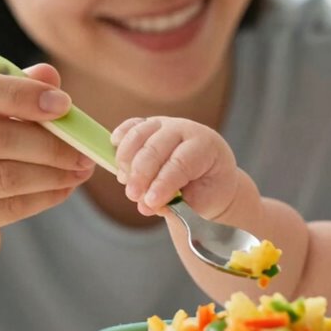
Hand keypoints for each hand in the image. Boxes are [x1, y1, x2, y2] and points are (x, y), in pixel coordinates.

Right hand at [0, 65, 94, 274]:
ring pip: (3, 177)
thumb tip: (48, 74)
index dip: (18, 94)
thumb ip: (15, 90)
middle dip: (49, 143)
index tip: (63, 104)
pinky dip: (44, 197)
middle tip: (84, 148)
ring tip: (80, 169)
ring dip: (53, 173)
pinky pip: (6, 208)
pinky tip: (62, 189)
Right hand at [111, 116, 238, 217]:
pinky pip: (130, 127)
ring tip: (126, 183)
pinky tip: (117, 157)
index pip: (180, 162)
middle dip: (141, 174)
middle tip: (133, 196)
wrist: (213, 177)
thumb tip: (146, 206)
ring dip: (127, 161)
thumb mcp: (200, 202)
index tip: (150, 202)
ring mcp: (165, 124)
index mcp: (206, 146)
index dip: (163, 183)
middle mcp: (185, 129)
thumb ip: (176, 204)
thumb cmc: (208, 190)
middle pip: (155, 147)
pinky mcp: (149, 125)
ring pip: (139, 135)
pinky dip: (121, 140)